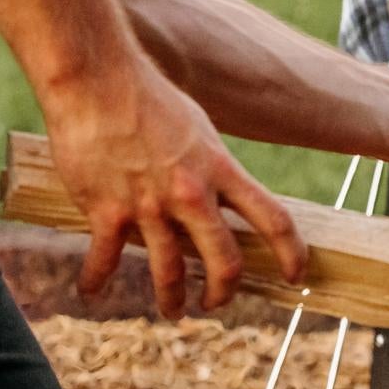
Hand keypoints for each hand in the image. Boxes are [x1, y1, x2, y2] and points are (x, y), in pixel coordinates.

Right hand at [45, 55, 305, 318]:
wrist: (96, 78)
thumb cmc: (146, 96)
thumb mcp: (196, 129)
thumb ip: (209, 166)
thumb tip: (216, 193)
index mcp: (220, 169)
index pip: (274, 219)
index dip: (292, 254)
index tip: (296, 277)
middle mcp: (191, 193)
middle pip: (225, 261)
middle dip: (223, 292)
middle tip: (214, 304)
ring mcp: (149, 206)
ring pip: (169, 272)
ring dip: (171, 299)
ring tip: (171, 310)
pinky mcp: (107, 211)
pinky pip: (106, 260)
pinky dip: (96, 280)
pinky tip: (92, 291)